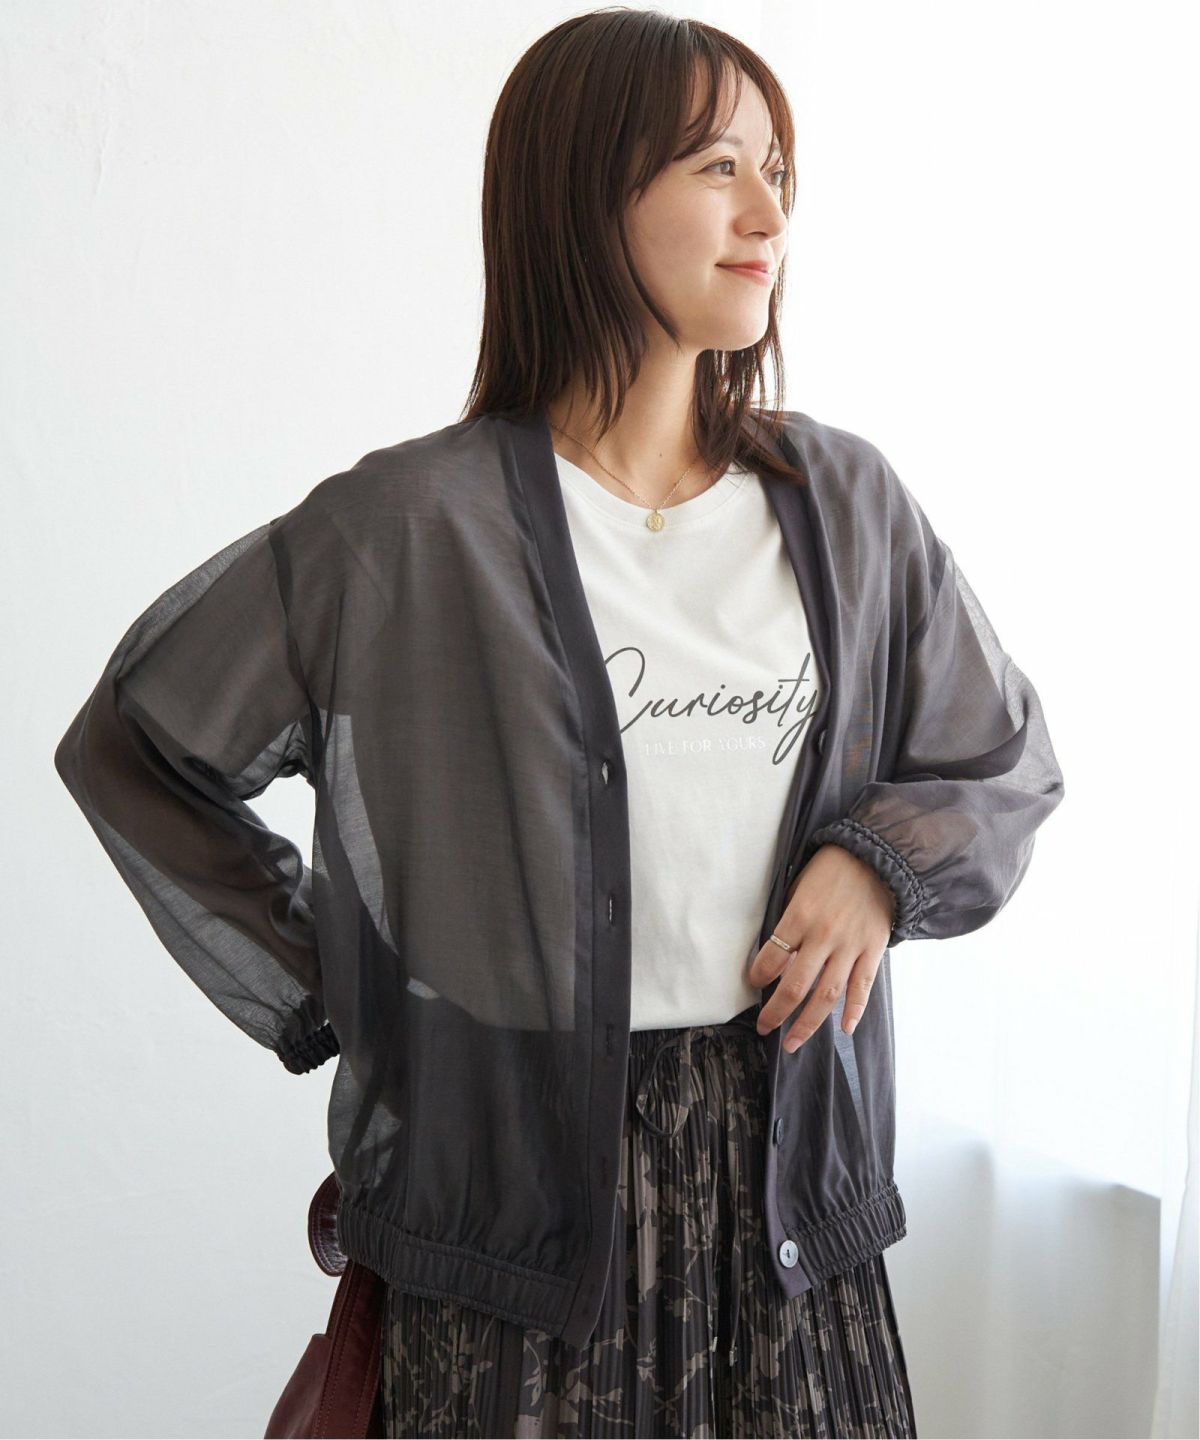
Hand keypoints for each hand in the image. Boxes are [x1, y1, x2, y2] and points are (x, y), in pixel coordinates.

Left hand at [748, 844, 895, 1051]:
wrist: (876, 858)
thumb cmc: (830, 871)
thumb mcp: (799, 888)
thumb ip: (790, 922)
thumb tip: (779, 956)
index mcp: (800, 916)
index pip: (771, 957)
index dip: (757, 976)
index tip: (753, 984)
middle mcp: (824, 936)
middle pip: (795, 986)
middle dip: (776, 1013)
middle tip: (764, 1028)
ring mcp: (850, 946)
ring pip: (827, 996)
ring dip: (808, 1024)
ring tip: (793, 1043)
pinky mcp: (873, 951)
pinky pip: (862, 988)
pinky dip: (854, 1011)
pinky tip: (844, 1030)